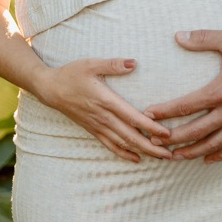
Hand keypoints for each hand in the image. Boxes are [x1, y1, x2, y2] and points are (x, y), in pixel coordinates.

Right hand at [37, 58, 172, 163]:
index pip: (132, 117)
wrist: (50, 89)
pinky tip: (136, 159)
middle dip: (151, 146)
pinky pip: (110, 145)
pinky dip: (124, 153)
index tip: (166, 134)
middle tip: (170, 154)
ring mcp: (97, 125)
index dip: (150, 127)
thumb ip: (113, 64)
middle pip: (131, 136)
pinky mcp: (92, 130)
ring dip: (142, 151)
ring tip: (160, 157)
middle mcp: (103, 117)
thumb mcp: (92, 64)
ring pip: (122, 144)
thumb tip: (134, 62)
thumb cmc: (72, 73)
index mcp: (106, 100)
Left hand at [143, 30, 221, 162]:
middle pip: (195, 132)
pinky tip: (207, 158)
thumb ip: (203, 39)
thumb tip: (178, 36)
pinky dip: (220, 155)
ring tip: (174, 156)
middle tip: (154, 143)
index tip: (148, 116)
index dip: (165, 112)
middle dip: (172, 139)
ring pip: (213, 145)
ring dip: (192, 152)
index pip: (186, 106)